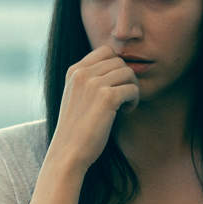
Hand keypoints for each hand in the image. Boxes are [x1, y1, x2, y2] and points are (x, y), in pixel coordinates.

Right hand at [45, 46, 138, 173]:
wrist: (69, 152)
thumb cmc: (76, 129)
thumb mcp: (77, 96)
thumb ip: (91, 80)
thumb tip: (120, 67)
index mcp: (74, 71)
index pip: (105, 51)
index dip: (116, 66)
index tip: (115, 85)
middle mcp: (82, 73)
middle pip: (119, 61)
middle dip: (126, 78)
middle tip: (123, 97)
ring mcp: (93, 84)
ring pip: (128, 73)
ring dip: (131, 88)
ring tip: (124, 105)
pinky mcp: (106, 97)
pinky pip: (132, 89)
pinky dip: (134, 100)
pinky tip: (125, 112)